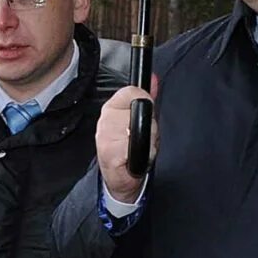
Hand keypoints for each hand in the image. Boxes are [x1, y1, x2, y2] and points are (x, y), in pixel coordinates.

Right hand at [97, 82, 157, 200]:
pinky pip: (135, 146)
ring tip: (140, 147)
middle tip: (143, 137)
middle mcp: (105, 120)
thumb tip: (153, 78)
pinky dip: (142, 154)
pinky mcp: (109, 152)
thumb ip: (146, 98)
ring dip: (147, 141)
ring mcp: (105, 136)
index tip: (145, 113)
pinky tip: (135, 158)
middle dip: (149, 126)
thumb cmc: (128, 149)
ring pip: (138, 128)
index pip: (130, 91)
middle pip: (139, 110)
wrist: (118, 178)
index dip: (143, 100)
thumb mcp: (139, 119)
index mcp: (111, 108)